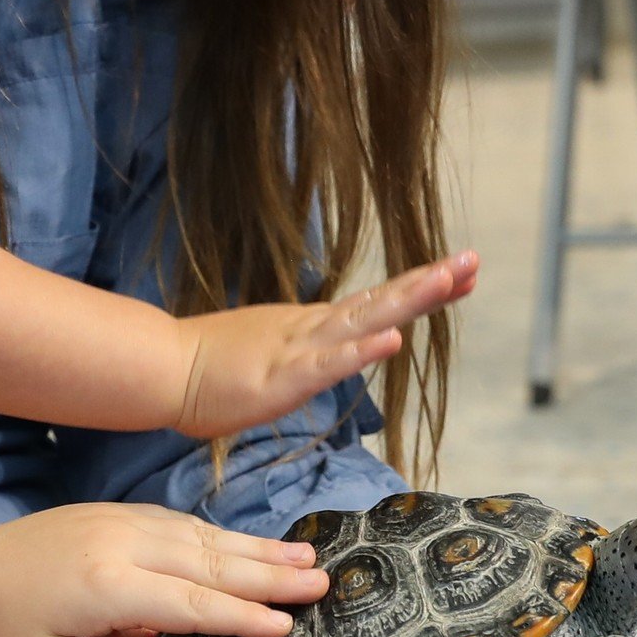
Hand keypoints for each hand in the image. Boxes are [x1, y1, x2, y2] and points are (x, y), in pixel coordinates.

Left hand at [0, 503, 329, 636]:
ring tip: (301, 556)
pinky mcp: (106, 514)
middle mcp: (120, 544)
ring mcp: (114, 522)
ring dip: (251, 547)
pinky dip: (214, 533)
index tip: (289, 626)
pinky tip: (238, 543)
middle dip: (268, 573)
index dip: (243, 616)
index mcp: (109, 586)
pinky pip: (174, 521)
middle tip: (322, 580)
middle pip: (208, 560)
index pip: (193, 603)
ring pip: (197, 534)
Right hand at [172, 253, 477, 439]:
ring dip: (408, 299)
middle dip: (430, 282)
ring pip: (363, 320)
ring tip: (449, 279)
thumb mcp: (269, 356)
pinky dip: (361, 351)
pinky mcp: (282, 377)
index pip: (375, 303)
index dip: (419, 287)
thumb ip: (303, 355)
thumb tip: (327, 355)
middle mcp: (312, 327)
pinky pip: (328, 364)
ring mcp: (298, 348)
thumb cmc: (209, 369)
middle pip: (380, 300)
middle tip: (473, 260)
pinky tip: (392, 339)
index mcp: (310, 326)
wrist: (162, 369)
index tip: (461, 273)